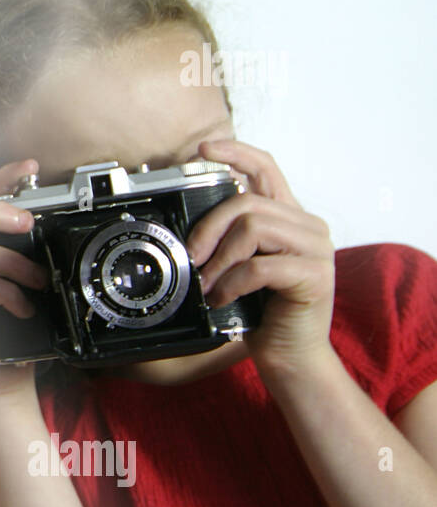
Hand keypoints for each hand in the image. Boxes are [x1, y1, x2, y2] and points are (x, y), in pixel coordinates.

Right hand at [0, 158, 49, 399]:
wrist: (1, 380)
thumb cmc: (13, 335)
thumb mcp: (29, 287)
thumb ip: (31, 257)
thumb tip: (52, 229)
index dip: (1, 180)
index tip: (29, 168)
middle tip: (28, 223)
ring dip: (10, 262)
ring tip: (36, 282)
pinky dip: (5, 292)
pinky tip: (22, 307)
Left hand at [186, 138, 336, 375]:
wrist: (291, 357)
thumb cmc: (262, 313)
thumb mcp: (241, 266)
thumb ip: (231, 239)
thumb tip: (190, 226)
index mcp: (289, 218)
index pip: (266, 167)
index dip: (235, 153)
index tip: (202, 150)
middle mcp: (308, 226)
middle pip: (246, 202)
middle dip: (208, 228)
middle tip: (192, 258)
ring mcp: (317, 249)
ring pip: (253, 228)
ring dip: (220, 259)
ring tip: (209, 284)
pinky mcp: (315, 276)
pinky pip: (260, 266)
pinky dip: (232, 283)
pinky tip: (223, 299)